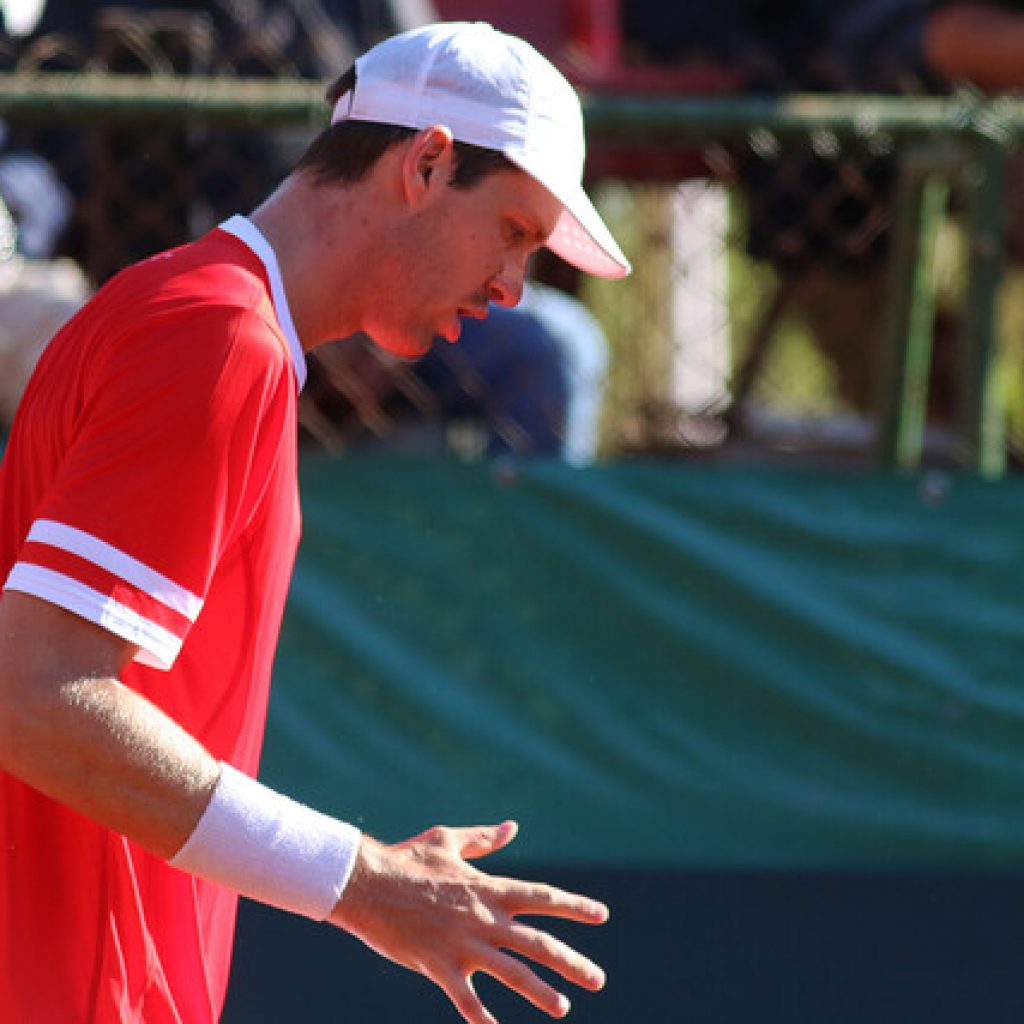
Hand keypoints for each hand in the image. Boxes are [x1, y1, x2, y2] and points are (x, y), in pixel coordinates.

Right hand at [328, 820, 608, 1023]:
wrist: (366, 883)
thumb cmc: (405, 860)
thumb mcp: (447, 840)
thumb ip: (483, 839)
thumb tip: (512, 827)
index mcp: (488, 888)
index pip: (542, 897)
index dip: (574, 905)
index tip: (602, 914)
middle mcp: (484, 918)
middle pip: (538, 942)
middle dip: (571, 961)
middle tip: (598, 978)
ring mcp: (463, 944)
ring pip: (513, 973)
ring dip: (541, 992)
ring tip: (563, 1007)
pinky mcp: (439, 966)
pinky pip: (467, 1000)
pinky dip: (482, 1019)